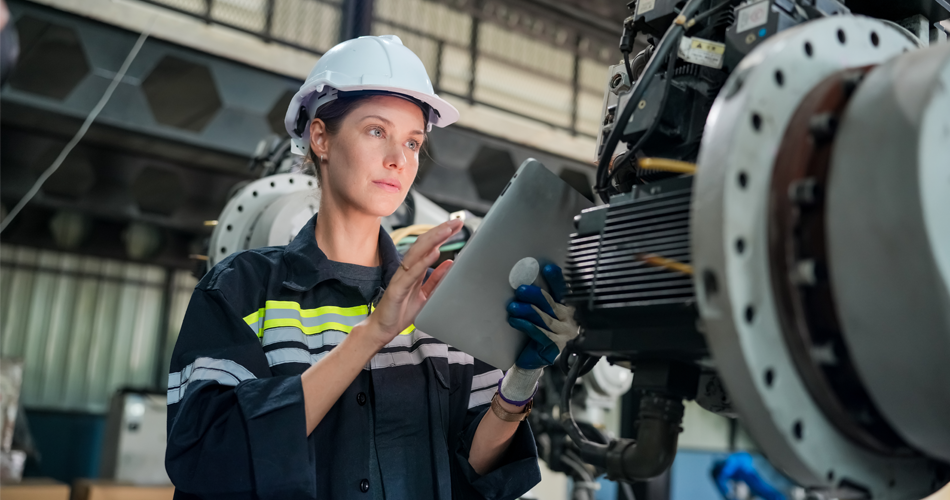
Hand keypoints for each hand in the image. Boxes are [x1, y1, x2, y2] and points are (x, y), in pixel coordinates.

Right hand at [362, 219, 462, 347]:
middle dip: (440, 231)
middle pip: (424, 244)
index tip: (457, 224)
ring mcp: (401, 277)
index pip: (429, 246)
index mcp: (414, 269)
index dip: (442, 234)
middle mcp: (407, 269)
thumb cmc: (400, 311)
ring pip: (417, 253)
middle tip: (456, 221)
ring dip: (433, 240)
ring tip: (447, 230)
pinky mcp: (397, 289)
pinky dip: (423, 262)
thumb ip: (436, 279)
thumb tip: (450, 263)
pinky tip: (434, 252)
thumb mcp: (425, 294)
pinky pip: (412, 273)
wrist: (382, 329)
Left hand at [498, 263, 578, 405]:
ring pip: (545, 319)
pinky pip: (540, 334)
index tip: (548, 268)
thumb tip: (522, 279)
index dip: (556, 280)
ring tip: (512, 306)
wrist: (531, 359)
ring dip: (527, 311)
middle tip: (520, 290)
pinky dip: (526, 325)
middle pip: (553, 304)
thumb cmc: (535, 331)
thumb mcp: (538, 312)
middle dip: (536, 295)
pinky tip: (514, 320)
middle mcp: (569, 320)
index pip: (562, 291)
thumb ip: (537, 299)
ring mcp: (563, 335)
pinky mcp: (554, 347)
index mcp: (566, 308)